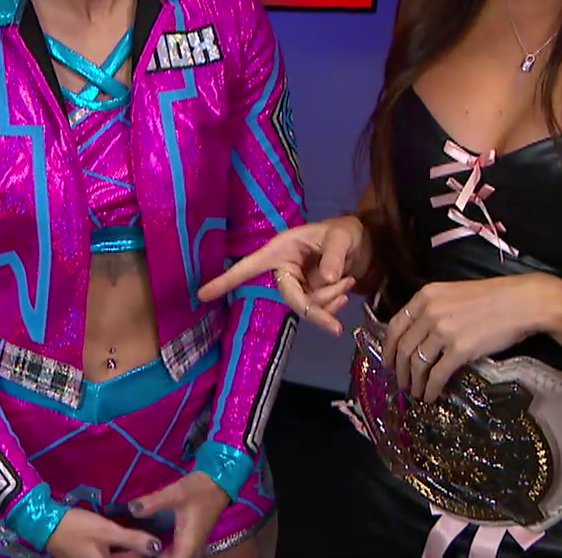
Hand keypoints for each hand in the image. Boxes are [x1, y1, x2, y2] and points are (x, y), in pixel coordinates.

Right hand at [43, 508, 161, 557]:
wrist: (46, 524)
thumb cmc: (78, 528)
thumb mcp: (107, 532)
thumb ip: (134, 540)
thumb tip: (158, 546)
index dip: (148, 553)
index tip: (160, 544)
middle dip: (140, 550)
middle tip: (154, 537)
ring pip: (119, 557)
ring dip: (130, 549)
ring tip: (144, 534)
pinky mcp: (88, 557)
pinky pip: (111, 554)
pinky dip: (119, 548)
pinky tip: (126, 536)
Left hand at [129, 472, 229, 557]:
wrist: (218, 481)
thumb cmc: (198, 489)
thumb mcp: (174, 494)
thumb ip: (152, 503)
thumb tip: (131, 509)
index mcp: (188, 544)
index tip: (137, 553)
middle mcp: (192, 549)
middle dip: (155, 557)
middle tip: (135, 550)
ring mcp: (194, 545)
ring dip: (161, 555)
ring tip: (141, 548)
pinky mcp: (193, 540)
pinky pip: (179, 553)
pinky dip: (166, 552)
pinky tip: (153, 543)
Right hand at [197, 216, 362, 334]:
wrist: (359, 244)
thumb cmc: (343, 233)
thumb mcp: (341, 237)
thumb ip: (334, 255)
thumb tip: (326, 279)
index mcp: (280, 250)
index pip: (249, 266)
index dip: (226, 280)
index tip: (202, 294)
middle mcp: (284, 269)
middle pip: (290, 298)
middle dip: (315, 310)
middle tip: (337, 327)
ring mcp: (296, 284)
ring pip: (307, 306)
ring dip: (330, 301)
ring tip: (348, 281)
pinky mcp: (308, 295)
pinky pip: (317, 309)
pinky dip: (333, 305)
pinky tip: (345, 291)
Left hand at [384, 273, 561, 400]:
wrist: (522, 302)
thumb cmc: (492, 297)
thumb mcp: (453, 294)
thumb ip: (433, 310)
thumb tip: (420, 335)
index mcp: (425, 296)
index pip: (395, 326)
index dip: (388, 348)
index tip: (387, 363)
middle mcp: (429, 313)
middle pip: (403, 347)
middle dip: (399, 370)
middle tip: (401, 383)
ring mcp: (443, 331)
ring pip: (417, 363)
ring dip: (414, 382)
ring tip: (416, 393)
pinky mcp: (460, 350)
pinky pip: (437, 375)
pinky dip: (430, 389)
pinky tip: (431, 396)